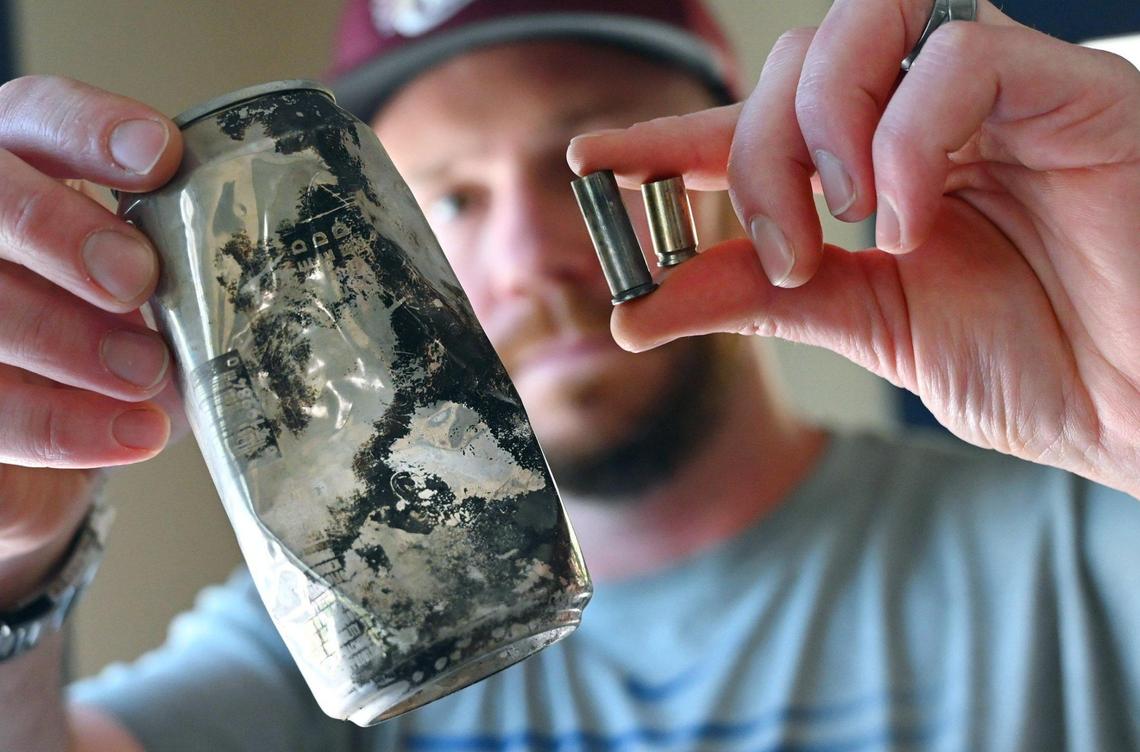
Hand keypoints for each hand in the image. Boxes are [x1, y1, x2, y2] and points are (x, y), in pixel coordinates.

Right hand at [0, 76, 183, 604]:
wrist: (81, 419)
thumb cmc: (132, 321)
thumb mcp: (169, 274)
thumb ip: (198, 248)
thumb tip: (294, 232)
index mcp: (29, 166)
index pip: (41, 117)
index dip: (90, 130)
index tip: (161, 155)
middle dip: (63, 233)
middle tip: (137, 278)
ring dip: (66, 339)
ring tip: (149, 371)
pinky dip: (65, 425)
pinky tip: (135, 432)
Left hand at [568, 0, 1139, 496]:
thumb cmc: (1038, 362)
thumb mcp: (868, 326)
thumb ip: (760, 298)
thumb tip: (638, 308)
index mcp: (878, 172)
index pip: (754, 128)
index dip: (669, 137)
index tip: (592, 160)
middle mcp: (924, 120)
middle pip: (793, 68)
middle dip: (755, 154)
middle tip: (785, 248)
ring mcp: (994, 97)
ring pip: (863, 28)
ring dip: (816, 126)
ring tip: (837, 221)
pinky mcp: (1067, 89)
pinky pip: (958, 61)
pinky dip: (907, 138)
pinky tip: (910, 215)